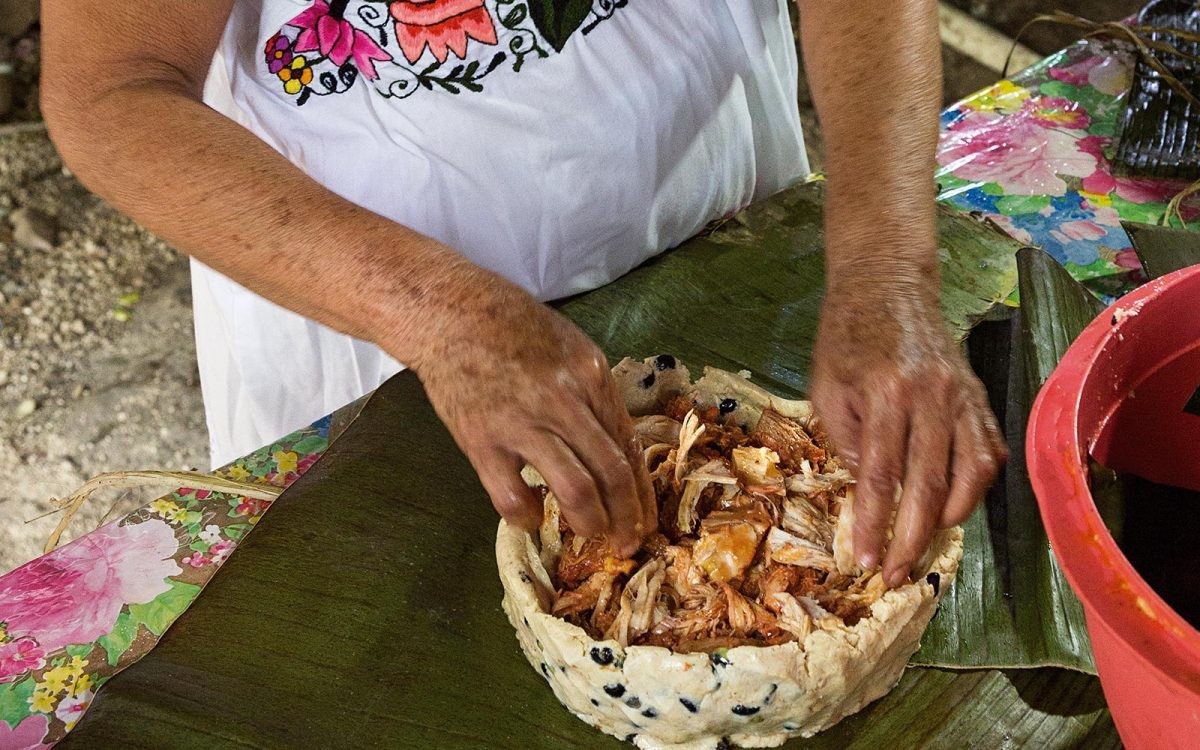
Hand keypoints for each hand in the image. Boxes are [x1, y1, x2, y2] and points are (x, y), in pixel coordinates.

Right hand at [405, 274, 655, 555]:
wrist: (450, 313)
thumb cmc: (513, 327)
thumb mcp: (571, 348)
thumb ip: (594, 396)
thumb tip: (616, 447)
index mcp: (591, 376)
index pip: (628, 445)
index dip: (641, 491)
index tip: (645, 520)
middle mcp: (564, 400)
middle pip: (611, 473)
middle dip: (627, 519)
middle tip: (627, 544)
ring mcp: (522, 421)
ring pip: (576, 489)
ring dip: (590, 523)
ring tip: (590, 536)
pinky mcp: (482, 440)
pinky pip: (513, 496)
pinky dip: (527, 517)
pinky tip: (531, 517)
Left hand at [810, 281, 1005, 586]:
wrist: (887, 286)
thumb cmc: (845, 339)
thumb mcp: (825, 387)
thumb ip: (844, 439)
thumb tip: (867, 490)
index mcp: (886, 393)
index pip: (880, 475)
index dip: (873, 524)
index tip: (864, 561)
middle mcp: (933, 396)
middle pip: (930, 484)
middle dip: (912, 538)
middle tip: (895, 574)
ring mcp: (963, 396)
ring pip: (973, 472)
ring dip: (951, 518)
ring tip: (925, 544)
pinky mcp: (979, 397)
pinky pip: (989, 452)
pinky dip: (976, 487)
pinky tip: (955, 507)